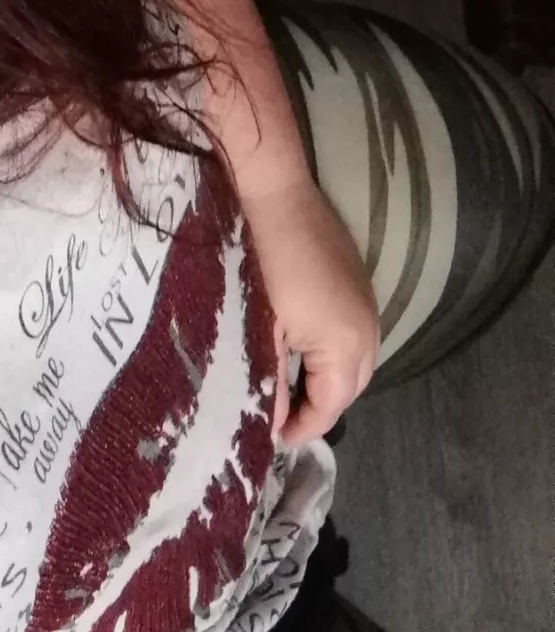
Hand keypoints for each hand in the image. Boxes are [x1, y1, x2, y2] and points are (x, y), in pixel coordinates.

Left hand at [241, 177, 380, 446]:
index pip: (330, 406)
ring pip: (356, 361)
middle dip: (319, 408)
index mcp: (347, 345)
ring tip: (290, 389)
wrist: (273, 192)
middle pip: (351, 387)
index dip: (302, 427)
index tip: (269, 438)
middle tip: (280, 418)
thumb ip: (270, 379)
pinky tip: (304, 350)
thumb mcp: (262, 327)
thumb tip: (270, 422)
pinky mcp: (359, 281)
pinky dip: (334, 353)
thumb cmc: (262, 261)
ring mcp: (368, 302)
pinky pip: (354, 333)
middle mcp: (369, 329)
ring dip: (328, 380)